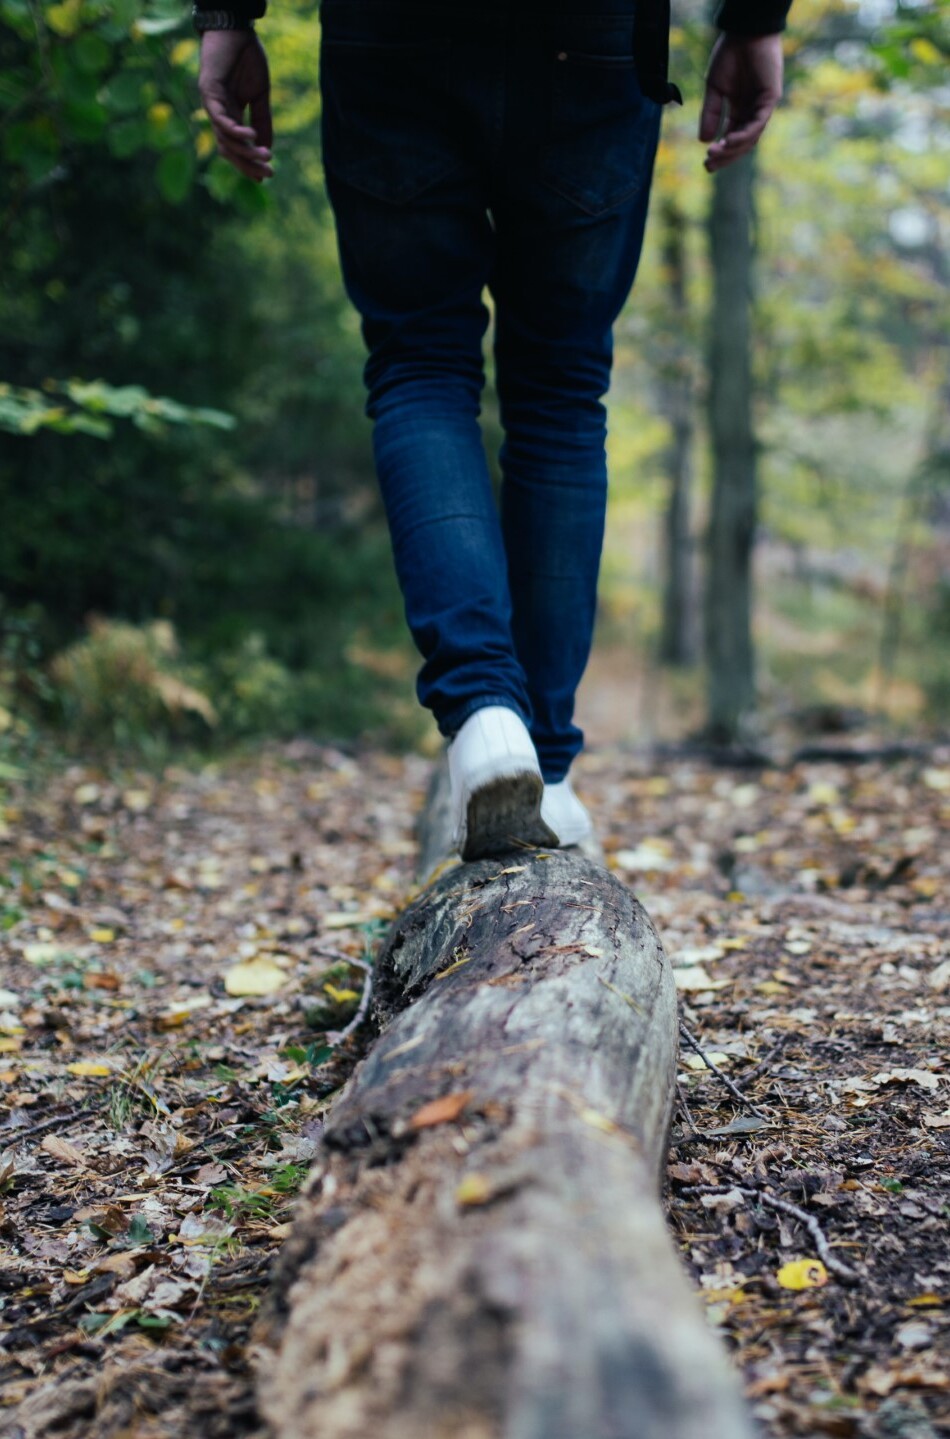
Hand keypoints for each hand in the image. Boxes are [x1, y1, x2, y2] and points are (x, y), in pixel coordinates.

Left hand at [199, 30, 273, 181]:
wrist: (236, 29)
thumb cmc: (247, 58)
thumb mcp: (259, 95)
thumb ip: (262, 121)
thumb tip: (267, 148)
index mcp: (230, 115)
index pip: (236, 147)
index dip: (248, 163)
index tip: (265, 177)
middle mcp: (218, 113)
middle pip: (228, 149)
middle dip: (247, 164)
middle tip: (268, 174)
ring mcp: (211, 104)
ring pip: (224, 138)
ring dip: (245, 151)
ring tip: (265, 156)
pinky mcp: (208, 91)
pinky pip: (220, 118)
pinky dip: (235, 130)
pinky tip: (251, 136)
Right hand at [699, 33, 783, 172]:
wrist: (744, 33)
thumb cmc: (730, 55)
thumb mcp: (714, 89)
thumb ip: (710, 113)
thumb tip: (704, 140)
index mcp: (740, 109)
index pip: (731, 136)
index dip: (720, 152)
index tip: (705, 163)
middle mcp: (753, 110)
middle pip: (741, 142)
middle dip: (725, 156)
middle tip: (709, 166)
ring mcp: (763, 106)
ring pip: (751, 136)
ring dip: (733, 148)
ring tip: (715, 153)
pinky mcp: (771, 98)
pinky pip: (758, 122)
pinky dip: (745, 134)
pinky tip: (729, 140)